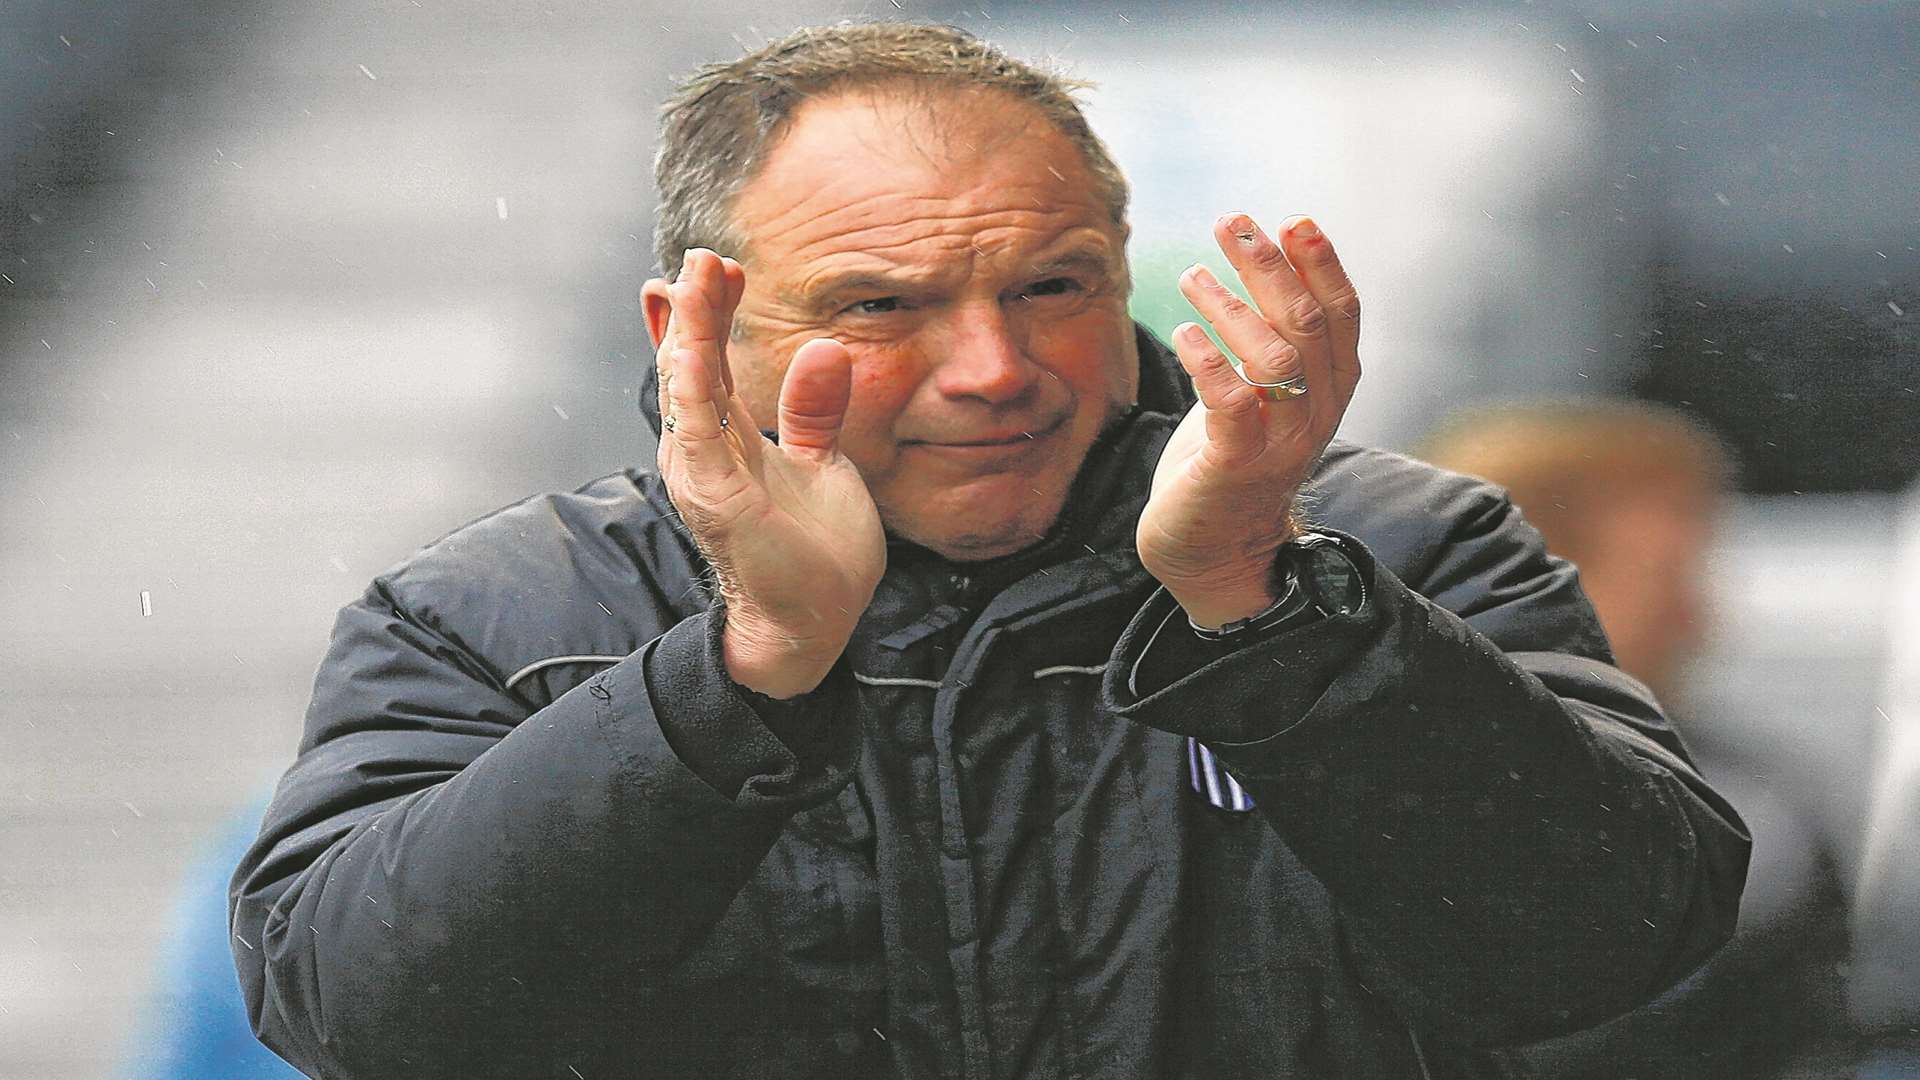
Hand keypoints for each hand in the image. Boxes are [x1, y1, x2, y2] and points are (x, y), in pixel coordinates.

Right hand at [654, 249, 885, 696]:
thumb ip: (815, 409)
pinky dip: (692, 386)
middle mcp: (702, 451)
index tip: (722, 267)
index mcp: (725, 440)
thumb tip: (826, 346)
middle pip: (689, 365)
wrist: (813, 623)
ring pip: (686, 388)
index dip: (709, 314)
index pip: (707, 364)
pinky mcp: (716, 498)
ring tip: (691, 278)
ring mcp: (703, 474)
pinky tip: (693, 348)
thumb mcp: (821, 461)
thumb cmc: (813, 551)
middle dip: (693, 308)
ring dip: (688, 332)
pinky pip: (696, 432)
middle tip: (703, 256)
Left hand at [1136, 214, 1361, 627]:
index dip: (1320, 263)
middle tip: (1231, 224)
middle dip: (1270, 267)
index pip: (1341, 313)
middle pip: (1306, 324)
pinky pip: (1233, 403)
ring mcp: (1280, 442)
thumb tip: (1265, 258)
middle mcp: (1316, 413)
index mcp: (1330, 389)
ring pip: (1274, 358)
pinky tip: (1185, 333)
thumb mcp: (1263, 391)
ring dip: (1231, 307)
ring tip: (1192, 275)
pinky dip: (1209, 361)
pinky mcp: (1236, 466)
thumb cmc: (1231, 457)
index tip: (1290, 220)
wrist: (1213, 550)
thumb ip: (1273, 336)